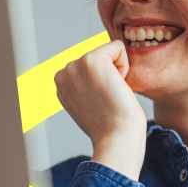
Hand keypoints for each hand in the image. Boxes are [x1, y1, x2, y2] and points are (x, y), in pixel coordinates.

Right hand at [54, 40, 147, 180]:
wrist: (117, 139)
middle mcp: (63, 74)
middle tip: (109, 101)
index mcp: (62, 85)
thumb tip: (96, 81)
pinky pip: (118, 47)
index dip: (105, 84)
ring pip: (109, 52)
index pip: (92, 67)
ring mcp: (74, 66)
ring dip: (118, 73)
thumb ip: (87, 89)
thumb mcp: (91, 106)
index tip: (102, 105)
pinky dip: (125, 66)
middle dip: (111, 76)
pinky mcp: (91, 60)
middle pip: (101, 57)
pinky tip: (117, 87)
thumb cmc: (111, 129)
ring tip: (112, 96)